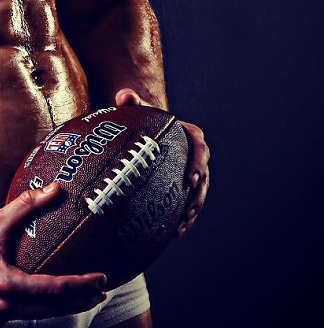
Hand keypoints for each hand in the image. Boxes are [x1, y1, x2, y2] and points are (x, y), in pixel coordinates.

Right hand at [0, 184, 107, 327]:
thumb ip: (26, 206)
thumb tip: (53, 190)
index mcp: (7, 285)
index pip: (54, 290)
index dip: (81, 285)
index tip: (100, 279)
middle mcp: (3, 307)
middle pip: (52, 310)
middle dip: (80, 300)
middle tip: (100, 291)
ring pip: (38, 317)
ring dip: (61, 308)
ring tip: (82, 297)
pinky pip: (21, 318)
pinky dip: (37, 310)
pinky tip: (46, 301)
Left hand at [114, 88, 209, 237]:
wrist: (145, 131)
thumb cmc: (144, 118)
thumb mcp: (140, 109)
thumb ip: (132, 101)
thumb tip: (123, 96)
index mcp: (188, 134)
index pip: (199, 147)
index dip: (199, 163)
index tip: (191, 177)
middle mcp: (194, 154)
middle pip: (203, 175)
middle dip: (199, 193)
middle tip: (188, 207)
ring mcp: (191, 171)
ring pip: (199, 193)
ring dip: (193, 209)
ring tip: (182, 224)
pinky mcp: (184, 186)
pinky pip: (189, 203)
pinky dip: (185, 217)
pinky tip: (175, 232)